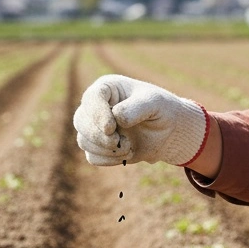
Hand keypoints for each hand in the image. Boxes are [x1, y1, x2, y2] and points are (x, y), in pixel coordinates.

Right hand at [73, 74, 208, 166]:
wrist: (167, 132)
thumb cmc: (161, 110)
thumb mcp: (155, 103)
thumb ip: (136, 108)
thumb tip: (116, 118)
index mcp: (107, 88)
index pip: (91, 98)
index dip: (97, 114)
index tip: (111, 128)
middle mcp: (96, 106)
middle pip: (80, 121)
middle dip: (99, 136)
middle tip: (120, 142)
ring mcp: (95, 127)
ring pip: (83, 140)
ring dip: (106, 149)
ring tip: (129, 147)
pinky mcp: (99, 146)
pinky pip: (92, 156)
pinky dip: (108, 159)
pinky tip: (126, 154)